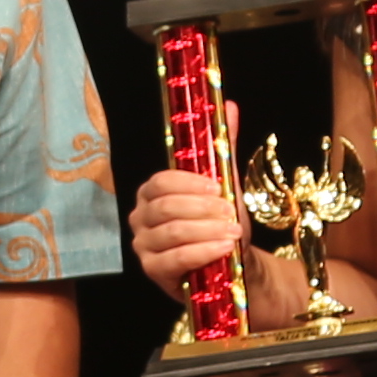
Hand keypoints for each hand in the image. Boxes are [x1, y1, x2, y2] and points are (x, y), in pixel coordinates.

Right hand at [128, 96, 245, 292]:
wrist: (230, 265)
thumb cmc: (221, 224)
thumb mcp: (225, 185)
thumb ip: (223, 148)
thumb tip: (228, 106)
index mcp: (153, 193)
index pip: (161, 181)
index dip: (189, 183)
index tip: (218, 187)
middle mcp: (141, 218)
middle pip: (165, 207)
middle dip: (203, 209)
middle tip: (231, 212)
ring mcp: (144, 246)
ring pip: (172, 233)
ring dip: (207, 231)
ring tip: (234, 231)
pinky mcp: (153, 271)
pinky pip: (175, 259)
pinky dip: (202, 251)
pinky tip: (224, 248)